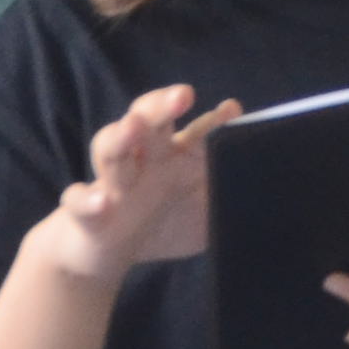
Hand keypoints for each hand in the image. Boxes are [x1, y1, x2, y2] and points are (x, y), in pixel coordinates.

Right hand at [32, 86, 233, 285]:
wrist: (106, 253)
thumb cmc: (160, 220)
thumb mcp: (204, 211)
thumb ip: (229, 194)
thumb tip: (268, 188)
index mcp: (174, 156)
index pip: (195, 129)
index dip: (214, 120)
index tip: (232, 110)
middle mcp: (143, 161)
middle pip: (149, 122)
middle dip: (162, 105)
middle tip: (183, 95)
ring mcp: (112, 183)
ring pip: (111, 150)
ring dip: (120, 137)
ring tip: (131, 127)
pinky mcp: (85, 212)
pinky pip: (79, 202)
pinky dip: (87, 201)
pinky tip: (102, 203)